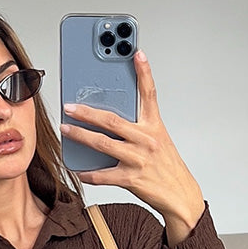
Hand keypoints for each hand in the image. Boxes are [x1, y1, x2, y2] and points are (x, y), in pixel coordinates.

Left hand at [60, 50, 205, 243]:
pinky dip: (88, 173)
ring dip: (80, 136)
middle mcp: (146, 140)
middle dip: (87, 112)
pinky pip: (103, 175)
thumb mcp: (159, 141)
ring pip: (103, 144)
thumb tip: (112, 122)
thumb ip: (139, 128)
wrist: (180, 196)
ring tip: (66, 130)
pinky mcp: (132, 179)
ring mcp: (138, 159)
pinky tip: (77, 170)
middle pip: (112, 120)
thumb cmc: (167, 168)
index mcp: (154, 127)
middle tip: (69, 106)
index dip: (144, 72)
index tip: (136, 52)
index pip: (149, 94)